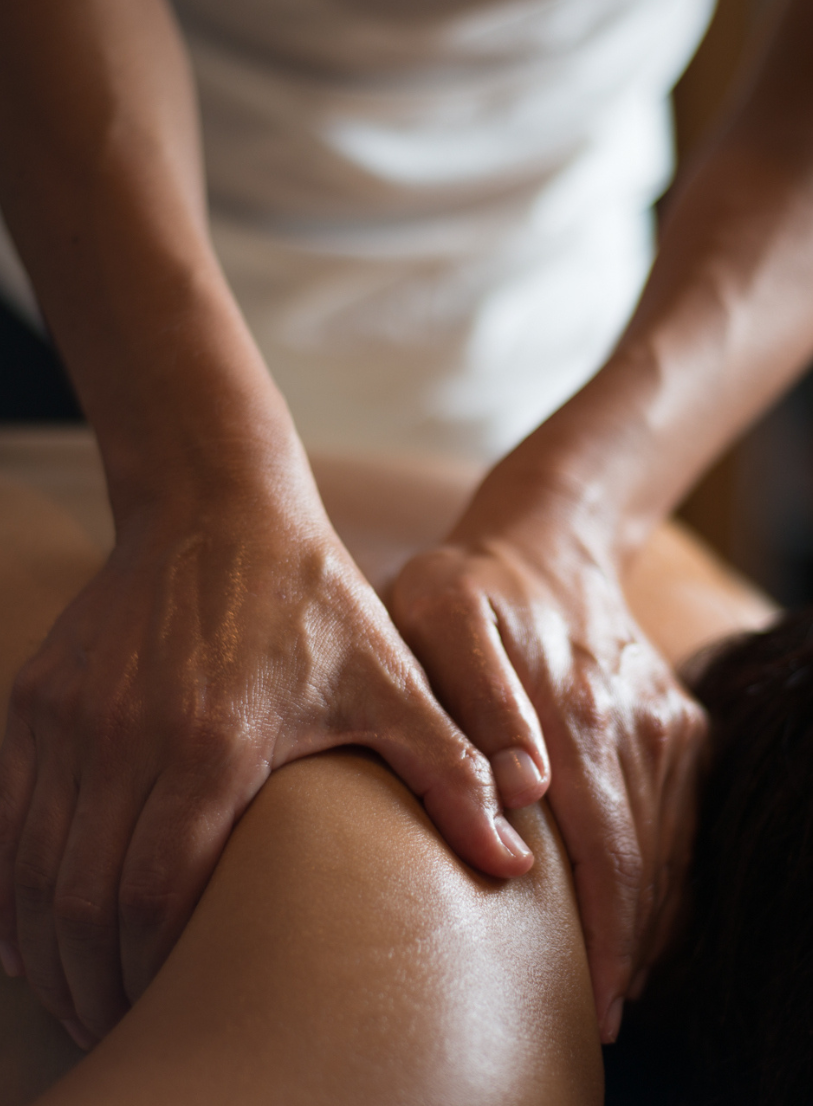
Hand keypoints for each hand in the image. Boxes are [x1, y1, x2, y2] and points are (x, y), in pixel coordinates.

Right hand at [0, 478, 530, 1048]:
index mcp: (214, 742)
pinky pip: (7, 816)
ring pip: (32, 870)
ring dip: (48, 945)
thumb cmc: (311, 601)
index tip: (179, 1001)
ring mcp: (70, 717)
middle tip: (127, 1015)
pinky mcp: (39, 698)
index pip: (157, 893)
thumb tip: (514, 864)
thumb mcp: (392, 683)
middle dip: (98, 979)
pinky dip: (13, 884)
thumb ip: (451, 773)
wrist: (219, 509)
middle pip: (84, 901)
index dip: (157, 968)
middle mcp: (124, 735)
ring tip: (82, 988)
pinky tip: (34, 925)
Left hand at [390, 488, 706, 1043]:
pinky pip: (682, 811)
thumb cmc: (471, 585)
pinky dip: (667, 866)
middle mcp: (636, 723)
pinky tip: (641, 903)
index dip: (606, 934)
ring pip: (670, 843)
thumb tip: (526, 792)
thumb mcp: (441, 617)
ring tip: (618, 974)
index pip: (605, 852)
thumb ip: (476, 702)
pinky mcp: (677, 719)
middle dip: (631, 946)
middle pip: (645, 861)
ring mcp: (664, 721)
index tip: (594, 999)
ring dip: (649, 914)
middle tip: (603, 1011)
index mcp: (577, 710)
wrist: (546, 539)